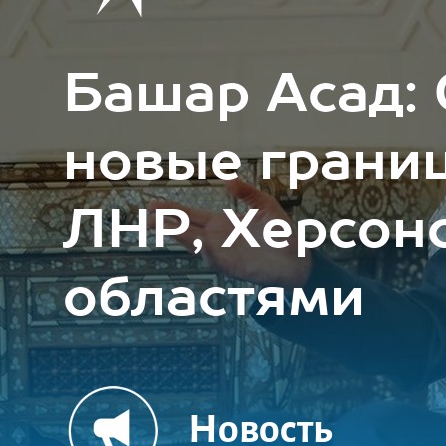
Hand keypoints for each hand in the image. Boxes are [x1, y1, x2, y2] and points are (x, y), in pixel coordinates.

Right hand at [148, 179, 310, 288]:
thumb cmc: (282, 235)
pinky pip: (216, 259)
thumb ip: (246, 191)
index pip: (190, 216)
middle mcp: (218, 239)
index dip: (171, 210)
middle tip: (146, 215)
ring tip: (162, 225)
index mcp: (222, 224)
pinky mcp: (234, 267)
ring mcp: (224, 253)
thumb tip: (229, 178)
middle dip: (166, 223)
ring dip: (180, 235)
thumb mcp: (264, 204)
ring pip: (195, 244)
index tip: (153, 205)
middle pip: (186, 229)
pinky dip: (207, 251)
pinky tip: (197, 243)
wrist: (299, 259)